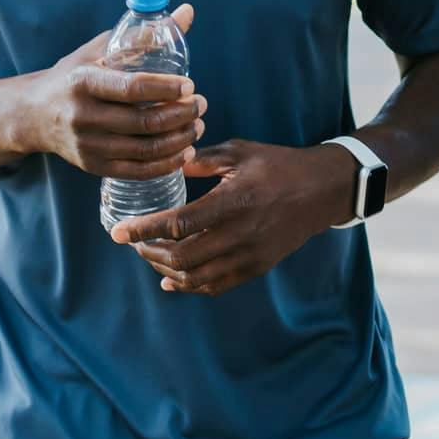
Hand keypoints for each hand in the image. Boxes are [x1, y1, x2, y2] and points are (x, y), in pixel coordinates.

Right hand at [19, 4, 206, 178]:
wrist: (34, 113)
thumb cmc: (74, 75)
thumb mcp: (101, 48)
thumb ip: (144, 34)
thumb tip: (187, 11)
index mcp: (84, 82)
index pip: (131, 88)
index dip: (166, 88)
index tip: (190, 86)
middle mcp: (83, 116)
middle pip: (143, 122)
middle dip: (181, 114)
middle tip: (201, 104)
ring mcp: (87, 145)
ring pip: (145, 149)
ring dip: (180, 139)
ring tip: (197, 125)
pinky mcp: (93, 166)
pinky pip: (137, 171)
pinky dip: (166, 164)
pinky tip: (185, 151)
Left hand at [108, 139, 356, 295]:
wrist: (322, 191)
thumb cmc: (278, 165)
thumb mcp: (240, 152)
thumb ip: (202, 161)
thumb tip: (168, 163)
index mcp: (234, 201)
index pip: (178, 224)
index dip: (143, 230)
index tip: (117, 233)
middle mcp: (241, 234)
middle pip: (181, 257)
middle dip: (148, 252)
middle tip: (133, 241)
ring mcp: (250, 255)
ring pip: (196, 277)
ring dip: (165, 270)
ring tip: (149, 256)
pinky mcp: (257, 267)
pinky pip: (216, 285)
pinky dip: (189, 285)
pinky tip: (171, 279)